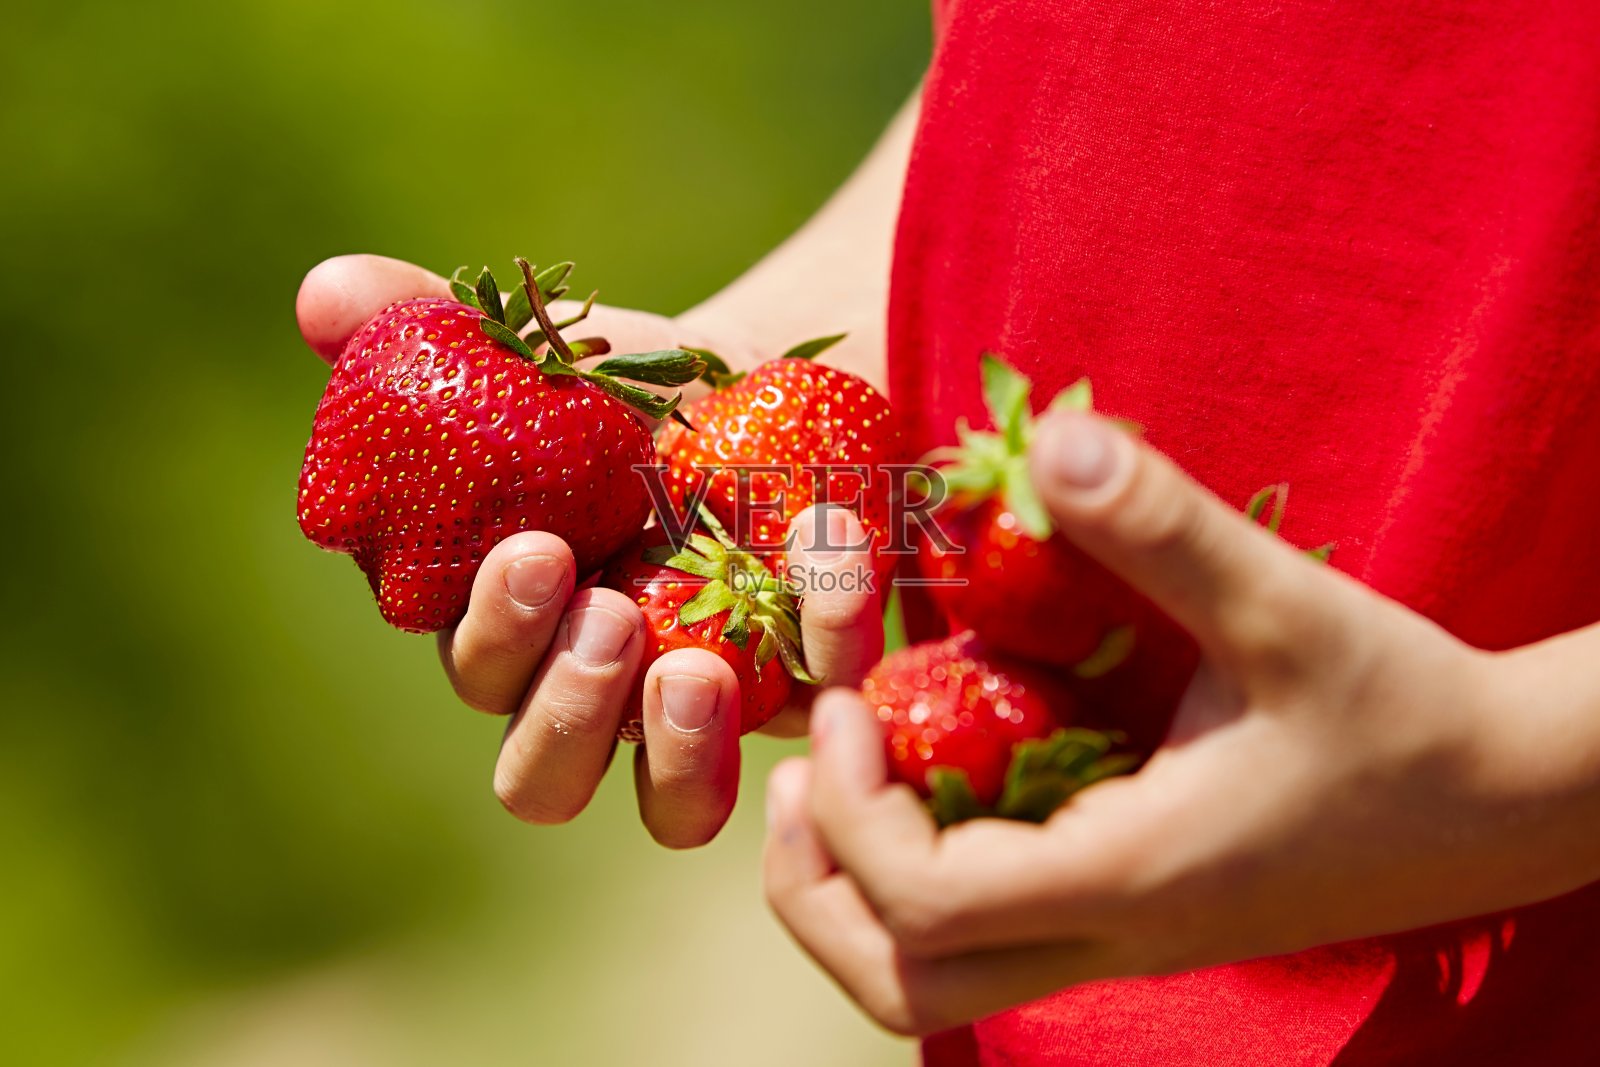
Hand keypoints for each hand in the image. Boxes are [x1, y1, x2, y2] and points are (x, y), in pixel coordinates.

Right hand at [297, 254, 883, 846]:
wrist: (760, 384)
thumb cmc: (620, 389)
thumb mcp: (534, 349)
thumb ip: (427, 324)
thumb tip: (324, 294)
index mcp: (516, 630)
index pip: (482, 673)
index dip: (499, 632)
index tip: (538, 551)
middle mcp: (600, 695)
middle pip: (546, 778)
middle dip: (567, 712)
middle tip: (612, 619)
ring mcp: (705, 712)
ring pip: (671, 808)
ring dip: (675, 758)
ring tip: (697, 669)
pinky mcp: (807, 686)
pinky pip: (820, 704)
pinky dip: (830, 634)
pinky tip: (831, 548)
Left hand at [763, 406, 1599, 1034]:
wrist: (1511, 797)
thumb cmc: (1410, 714)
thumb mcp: (1290, 611)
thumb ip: (1168, 530)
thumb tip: (1058, 438)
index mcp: (1133, 876)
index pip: (930, 903)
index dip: (854, 810)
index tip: (841, 703)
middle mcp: (1113, 931)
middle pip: (910, 988)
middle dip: (821, 896)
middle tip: (797, 781)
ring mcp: (1124, 935)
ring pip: (943, 986)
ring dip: (859, 900)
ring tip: (830, 785)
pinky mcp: (1140, 912)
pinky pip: (994, 933)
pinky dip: (924, 874)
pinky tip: (931, 771)